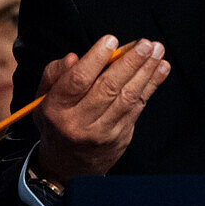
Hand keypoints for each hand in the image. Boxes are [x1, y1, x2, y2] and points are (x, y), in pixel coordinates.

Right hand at [32, 35, 169, 183]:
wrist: (68, 166)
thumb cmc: (57, 120)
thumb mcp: (43, 99)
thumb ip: (54, 74)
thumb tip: (75, 58)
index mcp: (56, 109)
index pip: (77, 80)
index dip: (96, 58)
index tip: (111, 39)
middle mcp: (79, 122)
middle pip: (108, 88)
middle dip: (130, 63)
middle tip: (146, 44)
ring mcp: (102, 132)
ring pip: (127, 97)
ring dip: (146, 72)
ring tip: (158, 51)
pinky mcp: (120, 136)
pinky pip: (138, 107)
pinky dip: (151, 86)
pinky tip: (161, 68)